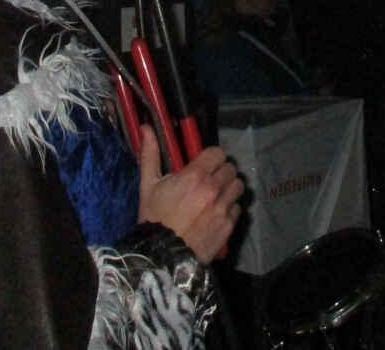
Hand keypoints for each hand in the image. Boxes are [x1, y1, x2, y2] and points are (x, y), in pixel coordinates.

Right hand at [137, 125, 242, 262]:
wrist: (161, 256)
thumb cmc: (153, 218)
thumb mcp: (148, 185)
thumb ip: (150, 154)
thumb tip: (146, 128)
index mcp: (195, 176)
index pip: (218, 153)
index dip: (212, 157)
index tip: (205, 164)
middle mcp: (213, 189)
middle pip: (230, 169)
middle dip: (221, 172)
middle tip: (210, 180)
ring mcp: (223, 208)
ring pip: (238, 187)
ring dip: (229, 188)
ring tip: (217, 196)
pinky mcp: (228, 226)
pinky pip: (238, 209)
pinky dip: (230, 209)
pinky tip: (217, 214)